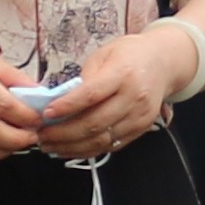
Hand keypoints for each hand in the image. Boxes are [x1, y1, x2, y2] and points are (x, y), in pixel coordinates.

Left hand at [21, 26, 189, 157]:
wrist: (164, 63)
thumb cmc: (130, 55)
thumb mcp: (104, 54)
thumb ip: (84, 78)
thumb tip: (59, 102)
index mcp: (123, 73)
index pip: (91, 95)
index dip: (66, 107)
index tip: (45, 114)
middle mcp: (134, 97)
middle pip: (95, 123)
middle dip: (63, 133)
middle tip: (40, 135)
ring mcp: (139, 117)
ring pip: (101, 140)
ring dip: (71, 146)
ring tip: (49, 145)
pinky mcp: (140, 130)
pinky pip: (110, 146)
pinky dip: (87, 150)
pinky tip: (68, 148)